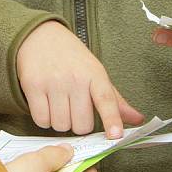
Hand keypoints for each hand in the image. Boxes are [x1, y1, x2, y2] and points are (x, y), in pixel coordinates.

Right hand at [16, 21, 142, 137]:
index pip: (106, 99)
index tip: (116, 135)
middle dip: (78, 123)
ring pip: (61, 125)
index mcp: (94, 74)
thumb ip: (115, 100)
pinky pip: (41, 121)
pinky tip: (46, 104)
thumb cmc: (71, 58)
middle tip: (74, 108)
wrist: (40, 36)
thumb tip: (138, 120)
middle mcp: (75, 78)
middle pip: (81, 125)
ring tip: (59, 103)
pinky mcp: (33, 86)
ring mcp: (53, 82)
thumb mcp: (95, 72)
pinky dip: (44, 119)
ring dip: (60, 122)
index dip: (112, 119)